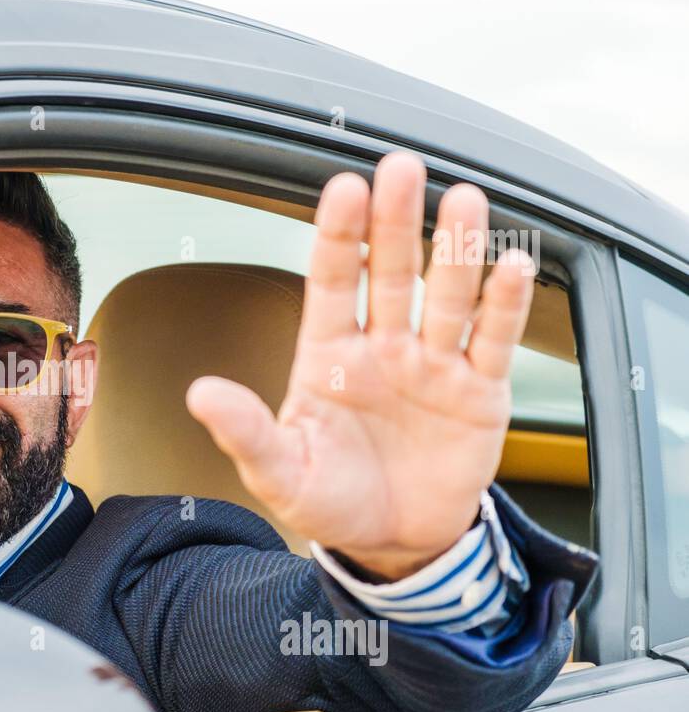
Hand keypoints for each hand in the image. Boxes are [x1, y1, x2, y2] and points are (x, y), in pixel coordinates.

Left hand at [186, 151, 534, 579]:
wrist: (391, 543)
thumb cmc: (330, 500)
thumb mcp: (280, 472)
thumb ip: (246, 431)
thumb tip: (199, 393)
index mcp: (330, 356)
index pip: (332, 281)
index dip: (338, 236)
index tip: (344, 188)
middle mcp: (383, 348)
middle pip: (393, 272)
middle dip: (396, 222)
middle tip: (401, 168)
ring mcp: (433, 365)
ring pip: (447, 294)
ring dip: (456, 249)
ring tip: (464, 201)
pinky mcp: (479, 392)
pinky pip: (492, 340)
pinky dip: (504, 305)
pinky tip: (512, 264)